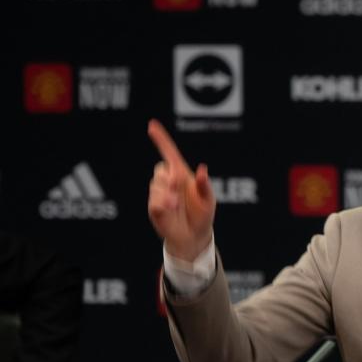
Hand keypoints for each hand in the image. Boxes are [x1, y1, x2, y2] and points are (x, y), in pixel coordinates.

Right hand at [146, 119, 215, 260]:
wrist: (195, 236)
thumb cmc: (203, 215)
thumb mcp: (209, 200)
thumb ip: (205, 185)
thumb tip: (202, 169)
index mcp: (182, 175)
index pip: (169, 153)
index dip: (161, 140)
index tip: (152, 125)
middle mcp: (169, 182)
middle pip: (161, 168)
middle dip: (169, 174)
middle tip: (177, 184)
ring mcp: (160, 194)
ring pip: (156, 184)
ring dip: (167, 192)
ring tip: (176, 204)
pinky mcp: (154, 207)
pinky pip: (153, 200)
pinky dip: (161, 203)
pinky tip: (170, 208)